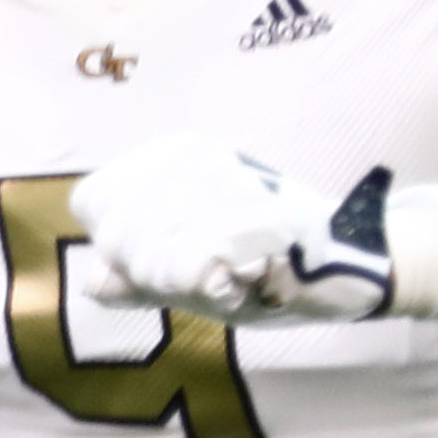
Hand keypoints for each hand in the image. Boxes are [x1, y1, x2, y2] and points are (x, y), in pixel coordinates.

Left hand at [71, 135, 394, 323]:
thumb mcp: (191, 277)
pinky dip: (214, 284)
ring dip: (189, 280)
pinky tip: (245, 273)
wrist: (346, 263)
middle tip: (209, 270)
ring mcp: (220, 175)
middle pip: (117, 235)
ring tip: (231, 268)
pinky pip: (189, 268)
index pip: (92, 203)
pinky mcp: (246, 205)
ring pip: (150, 255)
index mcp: (169, 156)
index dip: (117, 246)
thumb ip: (139, 280)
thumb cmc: (265, 269)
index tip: (162, 262)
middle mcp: (188, 152)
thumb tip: (92, 280)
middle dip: (154, 271)